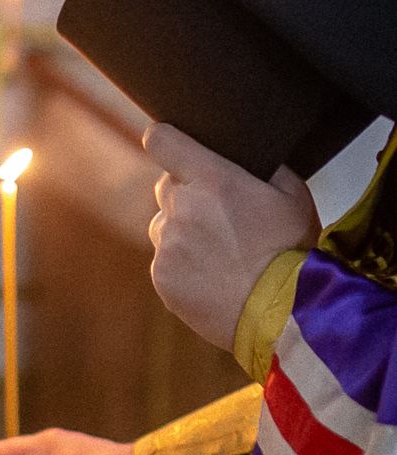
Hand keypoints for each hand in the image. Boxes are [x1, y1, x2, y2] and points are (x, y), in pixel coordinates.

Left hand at [144, 122, 320, 350]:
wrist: (277, 315)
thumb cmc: (290, 252)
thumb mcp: (293, 195)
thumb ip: (264, 167)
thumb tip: (248, 158)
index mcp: (213, 179)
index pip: (162, 141)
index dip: (164, 140)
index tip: (169, 145)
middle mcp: (182, 208)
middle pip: (166, 187)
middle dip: (186, 195)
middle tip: (217, 217)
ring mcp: (168, 245)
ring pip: (163, 226)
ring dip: (182, 232)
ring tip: (217, 254)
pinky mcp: (162, 278)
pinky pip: (164, 261)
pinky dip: (180, 266)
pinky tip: (211, 277)